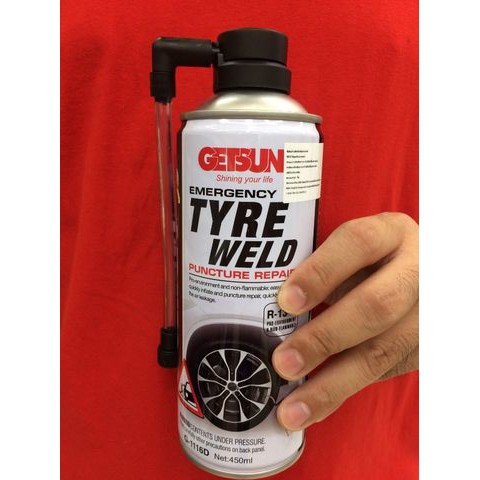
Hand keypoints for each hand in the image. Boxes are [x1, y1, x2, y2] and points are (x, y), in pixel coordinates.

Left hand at [272, 212, 418, 429]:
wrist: (414, 277)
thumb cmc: (365, 261)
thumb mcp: (348, 250)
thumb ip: (318, 269)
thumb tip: (264, 305)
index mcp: (390, 233)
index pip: (358, 243)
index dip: (320, 272)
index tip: (285, 300)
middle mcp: (417, 270)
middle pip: (375, 305)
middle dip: (324, 337)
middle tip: (283, 362)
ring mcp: (428, 313)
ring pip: (383, 351)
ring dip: (332, 383)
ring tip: (292, 408)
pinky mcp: (426, 347)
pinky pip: (384, 374)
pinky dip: (343, 392)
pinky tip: (313, 406)